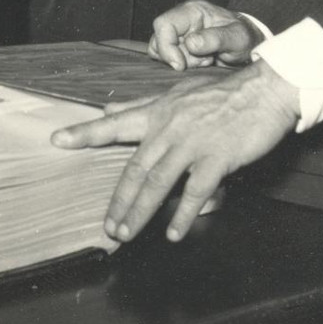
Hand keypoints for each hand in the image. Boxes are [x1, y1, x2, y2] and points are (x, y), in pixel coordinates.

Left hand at [51, 60, 298, 242]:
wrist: (265, 89)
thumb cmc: (224, 91)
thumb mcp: (179, 91)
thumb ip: (145, 104)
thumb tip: (109, 108)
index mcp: (159, 111)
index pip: (115, 122)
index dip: (85, 132)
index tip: (57, 140)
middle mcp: (169, 127)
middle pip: (135, 168)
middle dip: (119, 200)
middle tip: (108, 226)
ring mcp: (193, 143)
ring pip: (158, 183)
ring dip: (141, 212)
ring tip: (128, 233)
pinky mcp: (217, 157)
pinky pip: (195, 191)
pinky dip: (182, 213)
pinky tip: (173, 232)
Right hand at [147, 0, 259, 69]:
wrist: (248, 45)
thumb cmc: (244, 38)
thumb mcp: (236, 38)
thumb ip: (215, 39)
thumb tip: (190, 43)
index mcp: (192, 10)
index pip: (164, 24)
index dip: (166, 46)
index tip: (180, 65)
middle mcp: (182, 19)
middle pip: (159, 39)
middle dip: (177, 57)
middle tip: (202, 62)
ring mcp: (179, 32)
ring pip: (161, 50)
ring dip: (181, 61)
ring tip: (204, 61)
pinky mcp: (179, 44)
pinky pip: (168, 57)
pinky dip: (182, 64)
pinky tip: (201, 62)